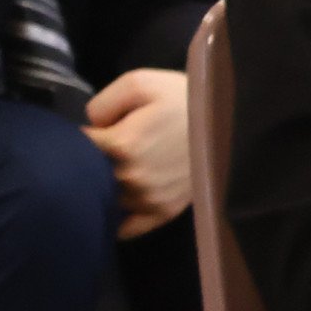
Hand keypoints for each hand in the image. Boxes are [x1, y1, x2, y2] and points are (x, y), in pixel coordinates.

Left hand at [86, 66, 191, 234]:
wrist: (235, 121)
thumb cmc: (186, 97)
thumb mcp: (140, 82)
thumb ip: (101, 103)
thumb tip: (90, 126)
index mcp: (121, 146)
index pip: (76, 148)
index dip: (75, 138)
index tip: (87, 133)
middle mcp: (132, 179)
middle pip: (88, 177)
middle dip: (85, 165)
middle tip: (95, 153)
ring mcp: (148, 200)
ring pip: (105, 200)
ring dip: (100, 190)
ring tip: (107, 173)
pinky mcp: (165, 213)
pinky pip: (128, 228)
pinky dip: (116, 220)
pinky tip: (112, 207)